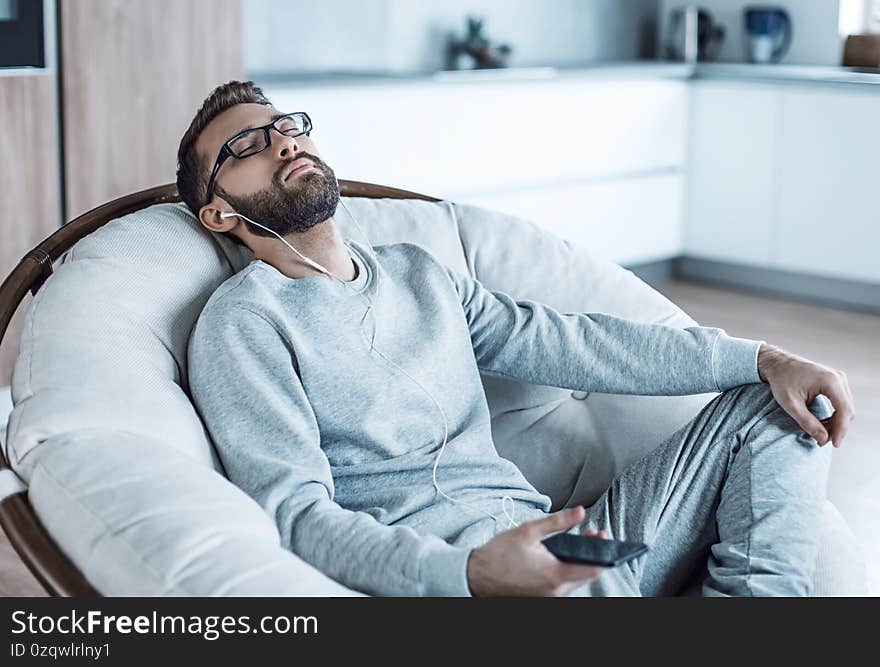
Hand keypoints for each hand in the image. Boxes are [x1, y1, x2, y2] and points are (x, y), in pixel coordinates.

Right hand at [466, 506, 606, 596]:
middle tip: (590, 535)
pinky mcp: (542, 600)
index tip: (602, 535)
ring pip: (576, 581)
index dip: (603, 551)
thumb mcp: (529, 531)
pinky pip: (563, 586)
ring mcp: (550, 599)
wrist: (476, 576)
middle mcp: (556, 592)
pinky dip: (566, 572)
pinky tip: (560, 558)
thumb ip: (559, 522)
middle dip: (592, 555)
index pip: (594, 568)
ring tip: (575, 544)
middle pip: (587, 576)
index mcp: (556, 575)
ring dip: (579, 564)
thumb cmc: (499, 554)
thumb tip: (581, 512)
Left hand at [757, 343, 854, 447]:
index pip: (843, 410)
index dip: (840, 430)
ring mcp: (839, 379)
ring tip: (819, 433)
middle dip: (837, 428)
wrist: (778, 364)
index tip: (834, 445)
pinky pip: (841, 403)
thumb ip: (807, 422)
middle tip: (822, 442)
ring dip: (836, 423)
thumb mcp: (790, 404)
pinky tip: (822, 423)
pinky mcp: (835, 382)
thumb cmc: (781, 380)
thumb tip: (824, 439)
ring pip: (846, 408)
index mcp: (829, 381)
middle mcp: (838, 378)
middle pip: (847, 410)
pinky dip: (834, 415)